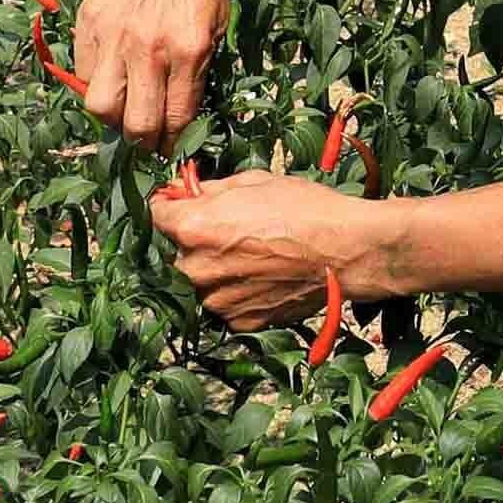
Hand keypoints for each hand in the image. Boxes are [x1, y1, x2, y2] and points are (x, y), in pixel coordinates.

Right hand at [73, 0, 231, 147]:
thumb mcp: (216, 31)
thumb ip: (195, 76)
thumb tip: (177, 120)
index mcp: (189, 53)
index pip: (174, 121)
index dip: (170, 145)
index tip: (168, 150)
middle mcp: (150, 50)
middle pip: (133, 124)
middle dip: (141, 140)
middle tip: (145, 137)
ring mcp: (115, 35)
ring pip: (99, 105)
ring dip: (111, 117)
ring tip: (122, 108)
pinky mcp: (90, 21)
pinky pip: (84, 71)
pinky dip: (94, 81)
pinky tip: (109, 74)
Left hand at [151, 171, 408, 332]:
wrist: (346, 251)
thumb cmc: (305, 209)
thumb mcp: (254, 181)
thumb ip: (211, 189)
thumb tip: (189, 192)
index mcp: (193, 228)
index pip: (157, 213)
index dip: (171, 204)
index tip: (183, 202)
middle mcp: (196, 269)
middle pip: (178, 251)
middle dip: (196, 239)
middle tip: (231, 229)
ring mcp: (217, 300)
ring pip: (202, 280)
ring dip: (216, 268)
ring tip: (254, 255)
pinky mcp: (240, 321)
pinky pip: (225, 302)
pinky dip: (237, 291)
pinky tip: (264, 276)